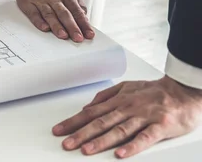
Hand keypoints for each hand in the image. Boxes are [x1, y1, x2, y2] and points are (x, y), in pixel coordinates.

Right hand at [16, 0, 92, 41]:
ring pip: (49, 14)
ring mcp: (40, 0)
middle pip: (64, 14)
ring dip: (56, 26)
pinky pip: (34, 13)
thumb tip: (85, 20)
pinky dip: (39, 21)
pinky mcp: (28, 2)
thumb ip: (78, 6)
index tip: (88, 35)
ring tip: (63, 35)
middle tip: (78, 38)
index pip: (77, 12)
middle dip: (72, 27)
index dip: (83, 24)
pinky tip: (44, 28)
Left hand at [53, 76, 201, 157]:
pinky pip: (145, 138)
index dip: (73, 122)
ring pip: (119, 130)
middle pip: (100, 123)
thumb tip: (87, 106)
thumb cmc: (154, 92)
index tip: (58, 130)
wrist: (183, 91)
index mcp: (118, 101)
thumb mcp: (127, 87)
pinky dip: (132, 146)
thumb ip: (106, 96)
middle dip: (80, 134)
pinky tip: (120, 154)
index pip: (90, 113)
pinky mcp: (160, 126)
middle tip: (66, 143)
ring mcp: (143, 117)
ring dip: (101, 141)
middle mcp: (127, 108)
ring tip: (86, 150)